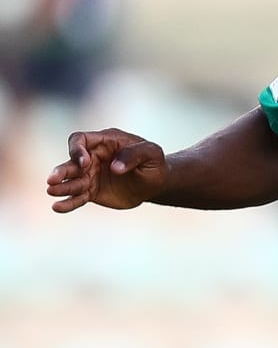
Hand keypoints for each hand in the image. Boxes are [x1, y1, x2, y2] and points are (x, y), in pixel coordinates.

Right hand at [46, 128, 168, 212]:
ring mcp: (91, 175)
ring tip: (52, 192)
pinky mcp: (92, 191)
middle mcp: (93, 157)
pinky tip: (57, 208)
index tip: (85, 163)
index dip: (78, 150)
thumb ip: (135, 155)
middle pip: (71, 162)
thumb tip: (114, 168)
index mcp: (105, 142)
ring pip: (71, 181)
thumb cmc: (154, 163)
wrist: (156, 183)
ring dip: (61, 186)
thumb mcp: (152, 154)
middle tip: (52, 180)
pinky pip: (77, 197)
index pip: (81, 140)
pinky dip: (68, 203)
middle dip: (62, 171)